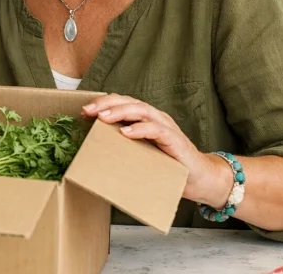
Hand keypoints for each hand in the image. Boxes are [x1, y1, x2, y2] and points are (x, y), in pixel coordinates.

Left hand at [82, 94, 232, 206]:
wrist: (199, 180)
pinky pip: (157, 129)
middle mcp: (155, 118)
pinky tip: (125, 132)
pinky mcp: (175, 140)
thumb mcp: (140, 154)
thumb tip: (92, 152)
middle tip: (88, 111)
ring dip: (120, 112)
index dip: (103, 104)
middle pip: (129, 102)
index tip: (83, 112)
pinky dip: (140, 129)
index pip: (122, 103)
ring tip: (102, 118)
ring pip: (141, 110)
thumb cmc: (167, 167)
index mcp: (145, 119)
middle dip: (106, 104)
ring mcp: (166, 127)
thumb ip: (122, 148)